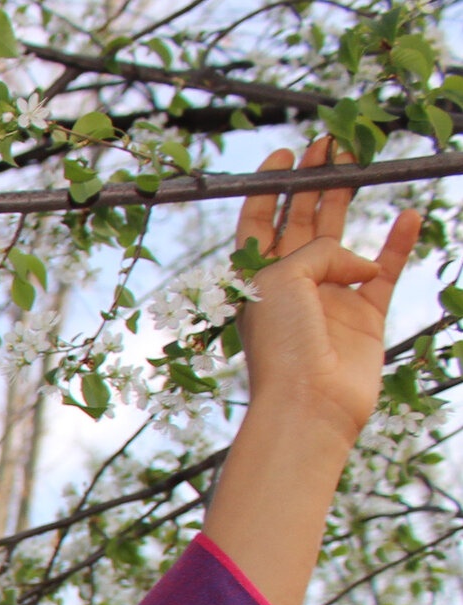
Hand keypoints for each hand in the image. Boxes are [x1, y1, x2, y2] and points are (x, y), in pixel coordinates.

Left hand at [233, 136, 420, 448]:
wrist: (311, 403)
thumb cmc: (283, 345)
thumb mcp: (283, 281)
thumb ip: (316, 250)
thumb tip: (359, 261)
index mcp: (256, 279)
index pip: (259, 223)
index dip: (270, 188)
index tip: (285, 155)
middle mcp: (290, 285)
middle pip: (303, 221)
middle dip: (315, 182)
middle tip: (332, 142)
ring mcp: (328, 298)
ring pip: (342, 238)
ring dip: (349, 200)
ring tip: (362, 163)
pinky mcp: (365, 315)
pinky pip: (385, 269)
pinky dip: (397, 243)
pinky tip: (407, 215)